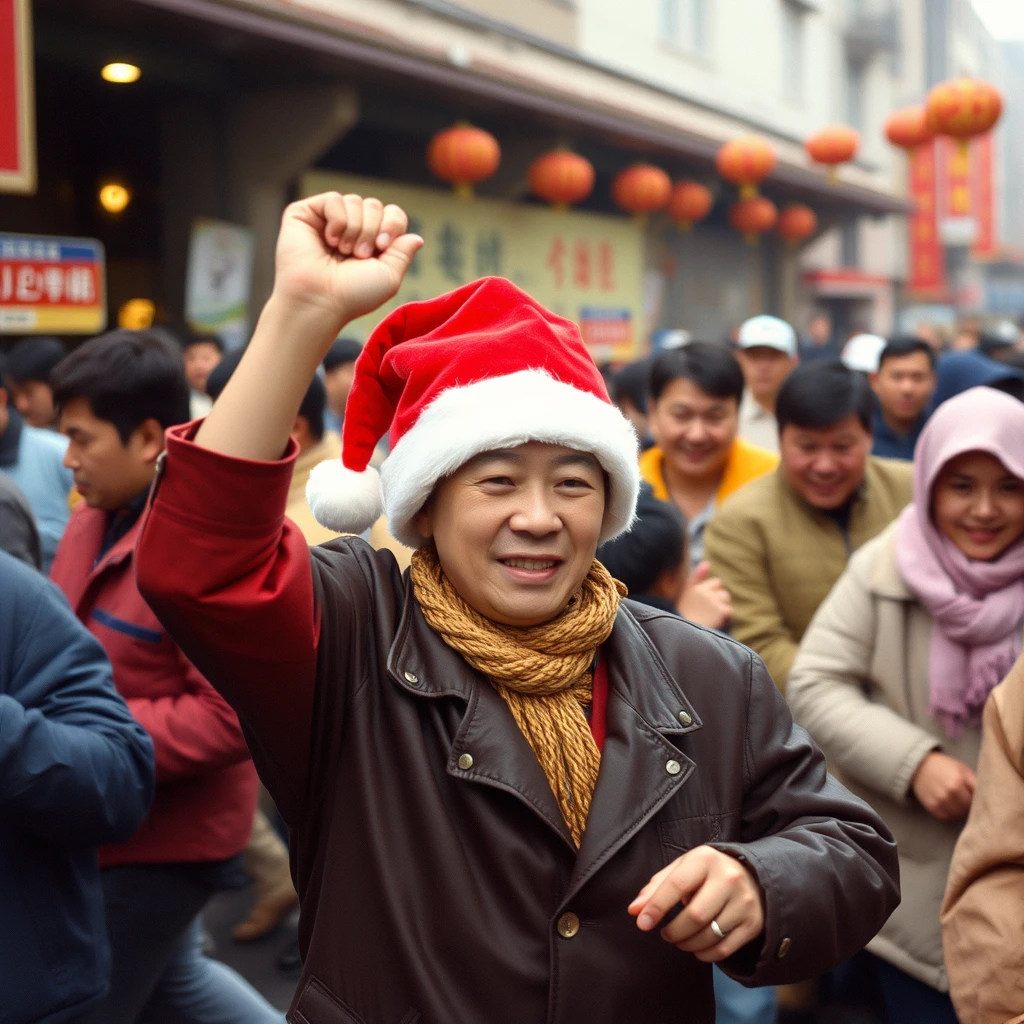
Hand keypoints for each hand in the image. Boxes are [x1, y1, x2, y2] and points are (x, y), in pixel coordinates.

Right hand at [272, 192, 422, 327]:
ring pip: (355, 200)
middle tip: (359, 255)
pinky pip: (334, 199)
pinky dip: (337, 220)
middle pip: (375, 205)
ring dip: (354, 229)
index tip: (382, 246)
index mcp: (371, 243)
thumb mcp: (389, 276)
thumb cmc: (353, 295)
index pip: (392, 215)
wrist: (319, 299)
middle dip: (372, 230)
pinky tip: (329, 240)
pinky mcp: (307, 214)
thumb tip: (418, 237)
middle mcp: (350, 230)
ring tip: (343, 251)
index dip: (392, 225)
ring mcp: (328, 221)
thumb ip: (404, 253)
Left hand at [628, 846, 764, 961]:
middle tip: (665, 933)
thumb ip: (656, 887)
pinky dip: (704, 954)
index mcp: (705, 859)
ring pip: (709, 935)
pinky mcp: (753, 923)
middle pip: (695, 916)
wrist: (752, 874)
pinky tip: (697, 947)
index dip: (656, 907)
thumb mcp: (682, 868)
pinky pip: (724, 949)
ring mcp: (744, 902)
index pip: (676, 885)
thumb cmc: (707, 872)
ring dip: (687, 944)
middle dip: (673, 931)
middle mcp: (728, 879)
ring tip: (680, 939)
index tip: (642, 923)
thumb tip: (634, 910)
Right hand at [678, 562, 732, 629]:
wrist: (682, 635)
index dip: (713, 594)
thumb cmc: (683, 615)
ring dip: (722, 608)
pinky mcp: (720, 610)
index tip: (705, 605)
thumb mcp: (686, 594)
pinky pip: (729, 610)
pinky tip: (714, 622)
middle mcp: (703, 592)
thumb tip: (707, 562)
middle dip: (718, 600)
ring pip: (726, 599)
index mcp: (695, 587)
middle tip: (707, 613)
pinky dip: (724, 617)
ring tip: (710, 618)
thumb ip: (696, 576)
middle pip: (722, 592)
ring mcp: (712, 601)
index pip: (716, 583)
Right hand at [911, 751, 975, 820]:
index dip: (977, 799)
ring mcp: (940, 800)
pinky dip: (948, 814)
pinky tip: (947, 805)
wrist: (919, 765)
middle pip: (968, 809)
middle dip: (968, 805)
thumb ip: (974, 781)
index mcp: (959, 781)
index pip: (976, 799)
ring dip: (959, 811)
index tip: (975, 797)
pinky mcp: (931, 806)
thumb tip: (988, 796)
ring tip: (956, 803)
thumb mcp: (962, 768)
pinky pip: (946, 817)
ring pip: (958, 815)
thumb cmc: (944, 766)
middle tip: (965, 800)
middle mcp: (950, 792)